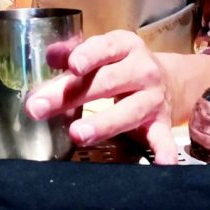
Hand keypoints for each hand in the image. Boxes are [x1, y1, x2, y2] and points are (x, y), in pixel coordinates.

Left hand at [27, 30, 178, 164]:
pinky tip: (160, 163)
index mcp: (125, 46)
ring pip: (128, 112)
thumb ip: (72, 52)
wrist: (170, 82)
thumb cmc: (123, 66)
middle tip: (39, 108)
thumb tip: (50, 56)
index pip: (104, 48)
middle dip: (72, 95)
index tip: (72, 66)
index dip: (88, 56)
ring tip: (77, 134)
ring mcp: (153, 98)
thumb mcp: (102, 51)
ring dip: (102, 124)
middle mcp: (142, 70)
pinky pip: (162, 138)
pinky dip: (163, 150)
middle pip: (107, 82)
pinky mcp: (162, 124)